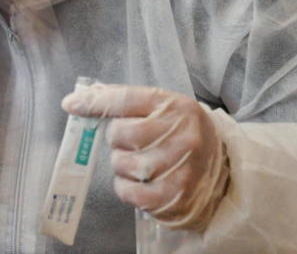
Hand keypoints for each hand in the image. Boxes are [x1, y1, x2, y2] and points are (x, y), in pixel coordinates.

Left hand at [62, 83, 228, 229]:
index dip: (94, 102)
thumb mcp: (166, 110)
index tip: (71, 104)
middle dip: (118, 139)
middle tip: (135, 142)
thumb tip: (80, 98)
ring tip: (144, 162)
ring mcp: (178, 169)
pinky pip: (126, 190)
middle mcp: (181, 136)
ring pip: (120, 163)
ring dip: (123, 164)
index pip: (125, 99)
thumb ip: (128, 102)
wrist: (224, 175)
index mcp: (177, 107)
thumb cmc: (185, 137)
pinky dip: (126, 187)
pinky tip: (142, 181)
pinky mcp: (172, 198)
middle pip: (119, 133)